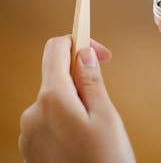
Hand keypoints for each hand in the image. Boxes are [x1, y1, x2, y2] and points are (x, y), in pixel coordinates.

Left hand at [19, 36, 135, 162]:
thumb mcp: (106, 115)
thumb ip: (91, 79)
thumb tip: (84, 52)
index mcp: (52, 99)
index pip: (56, 49)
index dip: (77, 41)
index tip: (96, 48)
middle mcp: (32, 112)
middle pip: (55, 74)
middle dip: (79, 74)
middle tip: (102, 91)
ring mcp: (28, 131)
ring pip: (53, 97)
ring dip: (73, 98)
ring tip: (95, 122)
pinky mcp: (30, 146)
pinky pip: (47, 117)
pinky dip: (64, 116)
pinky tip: (81, 136)